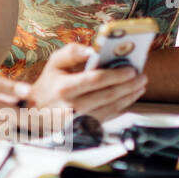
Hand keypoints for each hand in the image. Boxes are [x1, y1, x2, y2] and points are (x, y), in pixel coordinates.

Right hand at [30, 43, 146, 122]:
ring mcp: (80, 120)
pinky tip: (129, 97)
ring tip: (139, 85)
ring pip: (112, 107)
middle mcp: (72, 106)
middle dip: (129, 85)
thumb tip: (92, 50)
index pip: (95, 80)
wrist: (36, 113)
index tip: (130, 69)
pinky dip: (122, 106)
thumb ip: (72, 52)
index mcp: (64, 88)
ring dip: (129, 96)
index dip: (116, 74)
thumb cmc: (48, 85)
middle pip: (108, 94)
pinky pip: (109, 116)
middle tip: (141, 76)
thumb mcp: (54, 64)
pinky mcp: (86, 128)